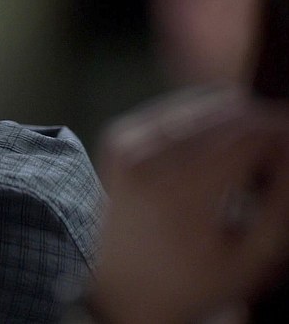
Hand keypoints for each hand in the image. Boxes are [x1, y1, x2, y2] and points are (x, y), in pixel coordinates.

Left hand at [89, 89, 288, 323]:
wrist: (120, 287)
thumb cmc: (193, 281)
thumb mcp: (251, 257)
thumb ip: (280, 202)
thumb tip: (288, 146)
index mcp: (177, 192)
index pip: (247, 134)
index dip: (282, 133)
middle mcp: (145, 158)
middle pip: (227, 112)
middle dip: (265, 123)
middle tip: (282, 151)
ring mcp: (126, 142)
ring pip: (203, 103)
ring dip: (238, 119)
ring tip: (257, 155)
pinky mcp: (118, 136)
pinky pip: (177, 109)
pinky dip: (207, 119)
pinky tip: (222, 148)